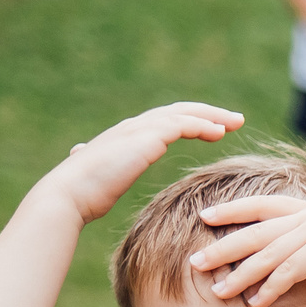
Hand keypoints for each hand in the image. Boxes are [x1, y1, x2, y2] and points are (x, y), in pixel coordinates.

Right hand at [39, 102, 244, 223]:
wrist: (69, 196)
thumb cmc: (84, 195)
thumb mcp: (100, 176)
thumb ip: (99, 164)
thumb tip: (80, 155)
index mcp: (126, 136)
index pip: (165, 120)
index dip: (192, 120)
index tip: (216, 127)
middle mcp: (133, 127)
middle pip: (179, 110)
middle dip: (209, 112)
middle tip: (235, 119)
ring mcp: (138, 129)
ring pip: (184, 113)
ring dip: (213, 116)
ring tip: (235, 122)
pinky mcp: (145, 138)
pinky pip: (182, 124)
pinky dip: (203, 124)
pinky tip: (220, 132)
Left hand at [187, 189, 305, 306]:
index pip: (259, 205)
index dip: (231, 209)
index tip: (205, 216)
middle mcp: (305, 216)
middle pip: (252, 231)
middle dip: (221, 247)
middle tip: (195, 261)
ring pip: (265, 254)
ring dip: (239, 273)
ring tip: (218, 290)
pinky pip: (287, 272)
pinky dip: (269, 287)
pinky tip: (255, 302)